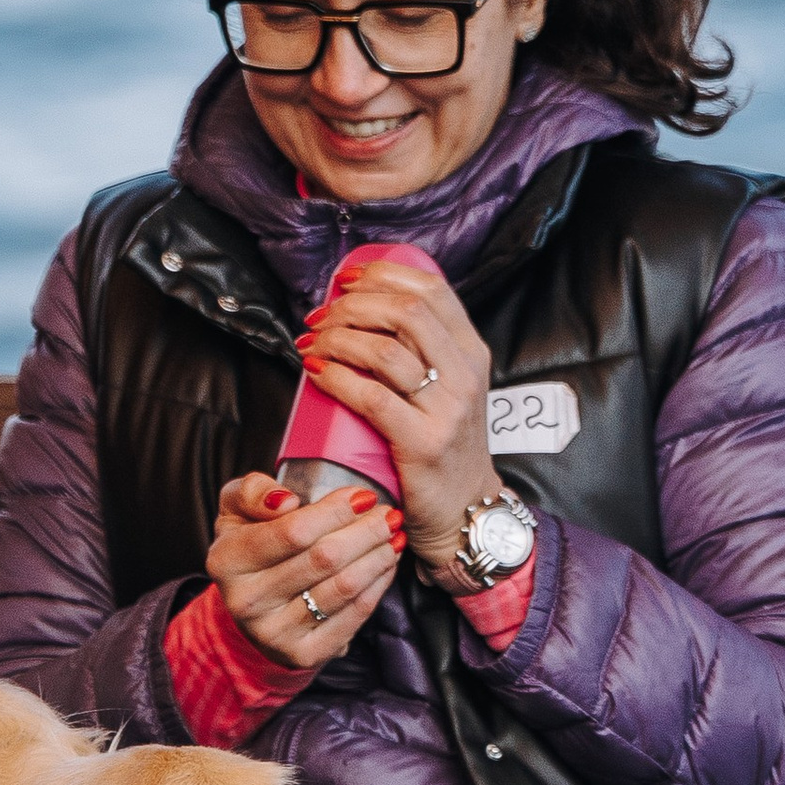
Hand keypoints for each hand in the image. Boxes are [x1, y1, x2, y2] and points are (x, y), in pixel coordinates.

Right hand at [207, 472, 402, 671]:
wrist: (252, 606)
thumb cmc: (252, 544)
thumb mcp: (237, 509)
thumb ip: (252, 492)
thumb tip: (287, 501)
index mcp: (227, 560)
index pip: (293, 532)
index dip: (336, 511)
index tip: (363, 496)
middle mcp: (246, 601)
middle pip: (325, 558)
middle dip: (366, 531)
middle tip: (389, 515)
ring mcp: (274, 633)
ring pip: (344, 586)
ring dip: (378, 556)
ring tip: (393, 535)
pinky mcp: (304, 654)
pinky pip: (355, 615)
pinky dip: (378, 584)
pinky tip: (386, 563)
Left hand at [298, 260, 498, 577]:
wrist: (465, 509)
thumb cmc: (444, 446)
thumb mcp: (450, 389)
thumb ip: (424, 351)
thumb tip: (364, 310)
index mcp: (471, 352)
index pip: (432, 289)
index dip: (383, 274)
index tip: (346, 280)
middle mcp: (465, 375)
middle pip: (405, 311)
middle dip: (353, 305)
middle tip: (322, 317)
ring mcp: (447, 409)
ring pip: (384, 350)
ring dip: (336, 338)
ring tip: (312, 344)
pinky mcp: (423, 442)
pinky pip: (370, 397)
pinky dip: (335, 377)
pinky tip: (316, 372)